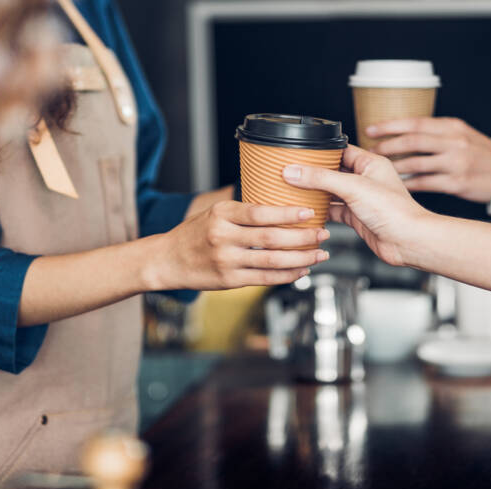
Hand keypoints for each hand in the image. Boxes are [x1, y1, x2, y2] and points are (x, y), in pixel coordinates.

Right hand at [151, 201, 329, 289]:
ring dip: (300, 258)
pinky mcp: (228, 280)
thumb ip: (243, 212)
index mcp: (221, 214)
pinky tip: (301, 270)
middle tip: (323, 233)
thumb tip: (280, 206)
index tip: (309, 212)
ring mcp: (226, 260)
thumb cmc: (194, 234)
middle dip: (302, 237)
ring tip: (320, 254)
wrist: (167, 260)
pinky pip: (264, 278)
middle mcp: (223, 237)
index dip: (287, 214)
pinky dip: (286, 275)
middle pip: (271, 238)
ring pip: (272, 260)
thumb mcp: (214, 212)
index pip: (260, 212)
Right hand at [281, 145, 430, 266]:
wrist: (408, 242)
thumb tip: (295, 171)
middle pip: (333, 171)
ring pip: (332, 192)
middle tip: (292, 172)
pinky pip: (334, 211)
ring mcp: (361, 199)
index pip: (340, 150)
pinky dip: (321, 211)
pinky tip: (308, 211)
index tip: (299, 153)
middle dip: (314, 173)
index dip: (320, 151)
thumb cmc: (394, 211)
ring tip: (294, 190)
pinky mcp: (357, 218)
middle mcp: (366, 179)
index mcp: (370, 163)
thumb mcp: (353, 187)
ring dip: (315, 192)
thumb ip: (321, 178)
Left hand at [366, 117, 490, 202]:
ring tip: (379, 169)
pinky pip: (424, 183)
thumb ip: (435, 131)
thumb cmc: (478, 152)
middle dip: (387, 146)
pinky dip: (407, 184)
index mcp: (452, 127)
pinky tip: (396, 184)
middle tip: (371, 151)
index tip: (371, 129)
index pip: (415, 122)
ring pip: (416, 163)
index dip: (390, 125)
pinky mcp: (456, 183)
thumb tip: (400, 132)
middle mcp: (453, 143)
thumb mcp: (460, 133)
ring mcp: (455, 163)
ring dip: (394, 166)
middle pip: (412, 141)